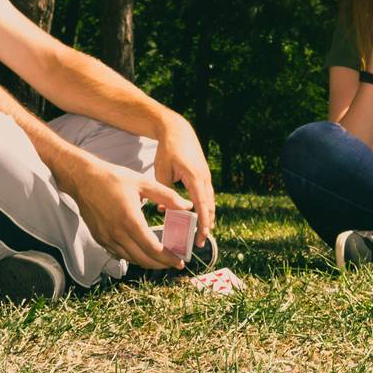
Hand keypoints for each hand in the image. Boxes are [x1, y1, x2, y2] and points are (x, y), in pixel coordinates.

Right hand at [66, 154, 187, 269]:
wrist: (84, 179)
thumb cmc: (114, 178)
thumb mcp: (144, 183)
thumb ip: (167, 196)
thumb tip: (187, 206)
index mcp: (130, 220)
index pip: (153, 248)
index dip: (168, 258)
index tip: (179, 261)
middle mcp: (117, 233)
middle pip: (143, 259)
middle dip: (161, 265)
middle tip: (174, 263)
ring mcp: (107, 238)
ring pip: (130, 259)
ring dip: (147, 262)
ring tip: (161, 260)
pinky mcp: (100, 238)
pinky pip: (119, 254)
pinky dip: (133, 257)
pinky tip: (141, 253)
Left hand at [154, 114, 216, 248]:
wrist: (178, 131)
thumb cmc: (168, 150)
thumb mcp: (162, 171)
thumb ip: (165, 192)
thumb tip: (164, 210)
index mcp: (194, 177)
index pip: (202, 204)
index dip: (203, 221)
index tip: (202, 235)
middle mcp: (203, 177)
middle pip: (209, 205)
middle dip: (207, 225)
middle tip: (201, 242)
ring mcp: (205, 175)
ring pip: (210, 201)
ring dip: (208, 217)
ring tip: (203, 233)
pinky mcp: (203, 174)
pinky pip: (207, 194)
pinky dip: (206, 207)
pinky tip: (202, 216)